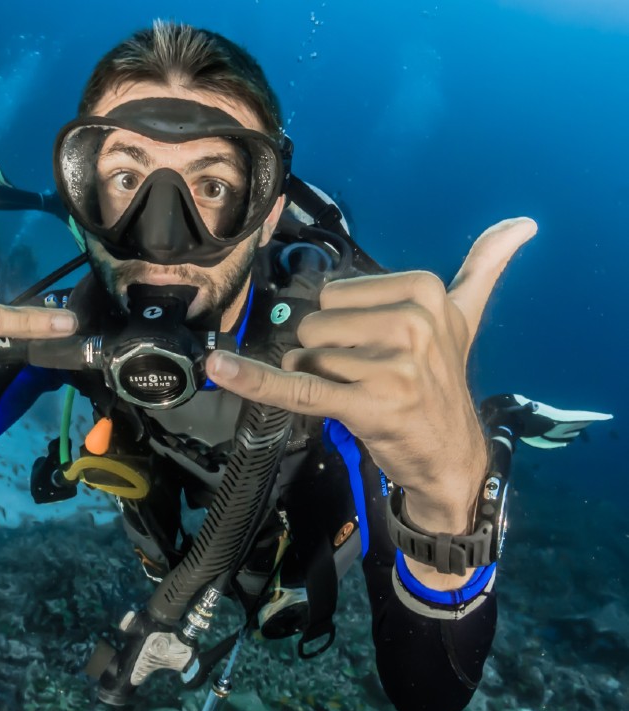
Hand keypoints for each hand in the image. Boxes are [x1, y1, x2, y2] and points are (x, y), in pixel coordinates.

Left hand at [208, 219, 537, 534]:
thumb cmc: (442, 383)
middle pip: (313, 323)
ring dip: (317, 380)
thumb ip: (484, 268)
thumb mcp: (466, 320)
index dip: (342, 327)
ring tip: (359, 396)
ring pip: (304, 356)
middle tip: (366, 378)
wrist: (452, 457)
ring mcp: (391, 364)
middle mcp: (412, 321)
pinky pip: (295, 386)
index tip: (379, 350)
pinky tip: (220, 368)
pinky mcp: (367, 403)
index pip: (332, 294)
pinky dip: (254, 380)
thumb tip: (521, 222)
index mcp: (426, 291)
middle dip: (325, 354)